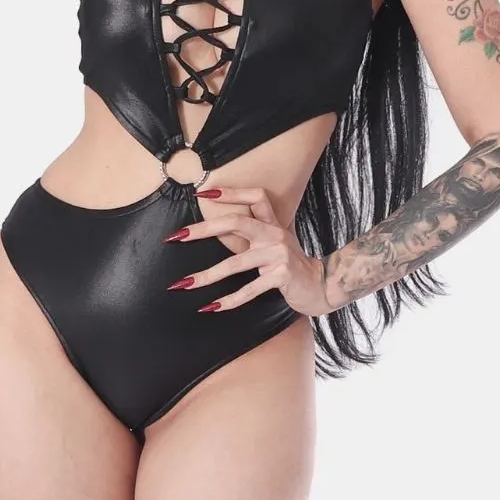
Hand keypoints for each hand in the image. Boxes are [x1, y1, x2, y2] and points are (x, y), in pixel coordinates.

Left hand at [169, 183, 334, 317]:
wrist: (322, 286)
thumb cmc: (291, 265)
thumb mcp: (274, 244)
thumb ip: (252, 236)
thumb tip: (217, 232)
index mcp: (272, 224)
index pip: (255, 197)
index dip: (231, 192)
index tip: (203, 193)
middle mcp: (275, 235)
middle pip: (236, 222)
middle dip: (203, 229)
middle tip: (177, 236)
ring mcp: (279, 255)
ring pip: (235, 263)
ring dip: (207, 276)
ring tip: (185, 284)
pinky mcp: (281, 276)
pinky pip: (250, 289)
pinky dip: (230, 300)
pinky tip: (212, 307)